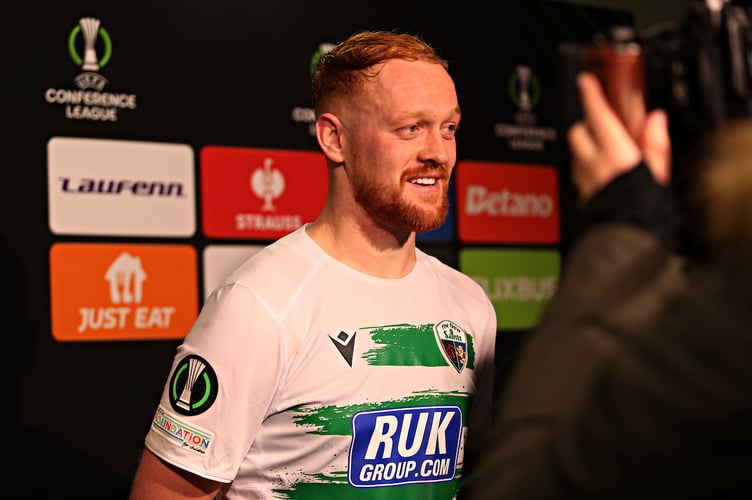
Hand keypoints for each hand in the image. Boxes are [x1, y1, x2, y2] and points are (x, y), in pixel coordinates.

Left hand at [567, 72, 670, 204]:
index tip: (586, 80)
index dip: (590, 94)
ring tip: (601, 149)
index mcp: (613, 151)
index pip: (595, 113)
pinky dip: (585, 168)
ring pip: (574, 154)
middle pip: (577, 132)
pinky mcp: (580, 196)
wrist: (623, 239)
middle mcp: (592, 164)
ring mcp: (583, 181)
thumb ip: (655, 143)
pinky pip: (578, 175)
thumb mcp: (658, 171)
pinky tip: (599, 174)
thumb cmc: (641, 208)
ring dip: (583, 147)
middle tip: (599, 122)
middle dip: (585, 124)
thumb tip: (656, 120)